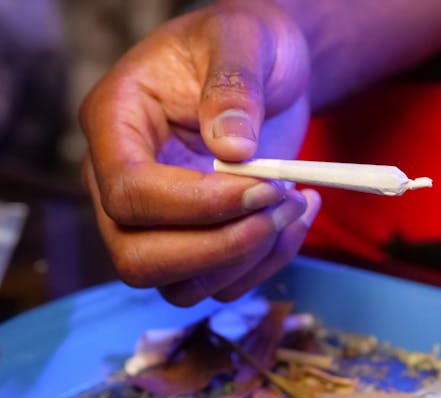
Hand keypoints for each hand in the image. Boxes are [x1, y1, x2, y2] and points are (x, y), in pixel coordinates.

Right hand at [80, 0, 319, 306]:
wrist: (267, 69)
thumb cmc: (245, 44)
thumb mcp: (242, 39)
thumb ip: (233, 86)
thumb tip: (233, 150)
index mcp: (115, 126)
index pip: (130, 194)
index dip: (197, 205)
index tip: (264, 186)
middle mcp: (123, 185)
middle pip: (140, 260)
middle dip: (221, 248)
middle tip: (281, 204)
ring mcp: (158, 223)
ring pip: (182, 287)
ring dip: (250, 259)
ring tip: (297, 202)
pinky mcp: (197, 242)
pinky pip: (223, 284)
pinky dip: (268, 262)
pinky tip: (297, 217)